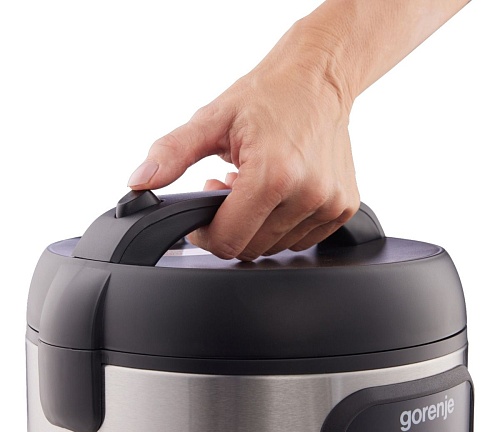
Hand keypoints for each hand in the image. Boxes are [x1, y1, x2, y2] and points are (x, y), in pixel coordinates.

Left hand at [128, 22, 358, 260]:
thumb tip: (139, 182)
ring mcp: (329, 204)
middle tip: (230, 190)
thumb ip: (171, 153)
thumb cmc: (268, 95)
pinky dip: (282, 225)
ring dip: (257, 225)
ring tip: (255, 188)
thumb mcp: (211, 119)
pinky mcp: (344, 207)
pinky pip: (301, 239)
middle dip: (231, 226)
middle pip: (251, 248)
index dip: (206, 234)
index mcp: (273, 175)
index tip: (203, 215)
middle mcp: (307, 194)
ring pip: (276, 246)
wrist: (318, 78)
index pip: (227, 241)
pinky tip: (278, 194)